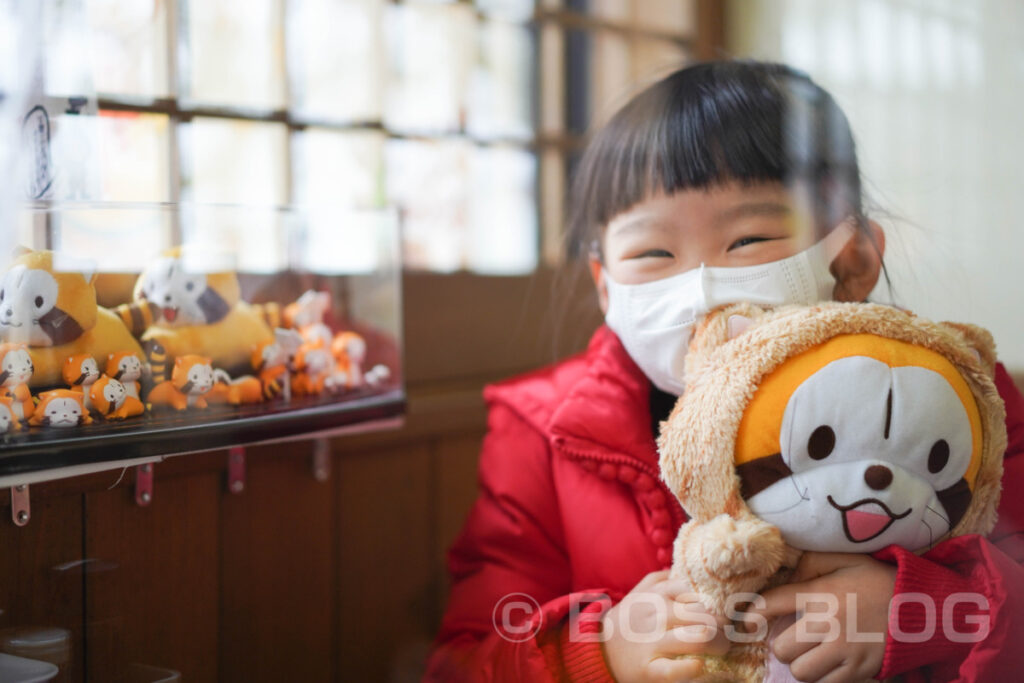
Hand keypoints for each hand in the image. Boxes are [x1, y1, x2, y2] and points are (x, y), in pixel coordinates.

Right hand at [601, 570, 730, 681]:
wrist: (599, 648)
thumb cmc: (628, 619)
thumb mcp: (640, 591)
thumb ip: (663, 578)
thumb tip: (685, 568)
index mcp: (658, 594)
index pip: (699, 591)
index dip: (718, 602)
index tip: (724, 611)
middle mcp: (657, 615)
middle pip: (706, 615)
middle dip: (724, 626)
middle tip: (727, 633)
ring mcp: (652, 642)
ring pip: (699, 640)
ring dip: (718, 645)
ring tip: (720, 648)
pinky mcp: (649, 668)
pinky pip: (676, 670)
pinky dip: (693, 668)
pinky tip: (700, 666)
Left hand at [742, 552, 896, 682]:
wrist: (923, 609)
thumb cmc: (879, 581)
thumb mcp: (846, 560)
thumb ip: (811, 562)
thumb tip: (785, 574)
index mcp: (821, 593)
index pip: (770, 604)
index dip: (751, 614)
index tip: (746, 620)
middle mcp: (829, 624)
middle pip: (781, 647)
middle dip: (782, 643)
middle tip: (792, 637)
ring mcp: (845, 651)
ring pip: (800, 671)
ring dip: (800, 664)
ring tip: (809, 653)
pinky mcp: (860, 671)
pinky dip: (821, 678)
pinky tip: (827, 665)